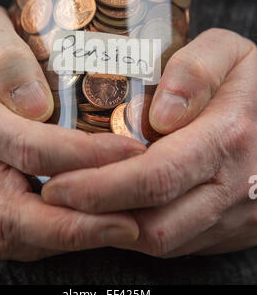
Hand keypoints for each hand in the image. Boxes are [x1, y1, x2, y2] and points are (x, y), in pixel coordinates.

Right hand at [0, 3, 143, 259]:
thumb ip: (4, 57)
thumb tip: (36, 105)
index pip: (30, 148)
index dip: (84, 156)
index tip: (133, 152)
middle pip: (15, 213)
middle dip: (76, 224)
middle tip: (131, 222)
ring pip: (11, 236)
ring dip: (66, 239)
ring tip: (120, 228)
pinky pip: (9, 237)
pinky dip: (50, 240)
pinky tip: (88, 223)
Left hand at [42, 28, 256, 256]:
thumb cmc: (255, 80)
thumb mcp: (230, 53)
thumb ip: (196, 71)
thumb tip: (161, 116)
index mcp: (228, 136)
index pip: (155, 177)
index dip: (100, 188)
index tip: (59, 183)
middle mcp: (234, 186)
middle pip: (156, 223)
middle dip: (97, 215)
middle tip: (57, 195)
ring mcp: (237, 215)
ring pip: (167, 240)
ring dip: (117, 226)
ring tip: (82, 200)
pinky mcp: (234, 229)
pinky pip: (183, 242)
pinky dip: (144, 228)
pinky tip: (122, 204)